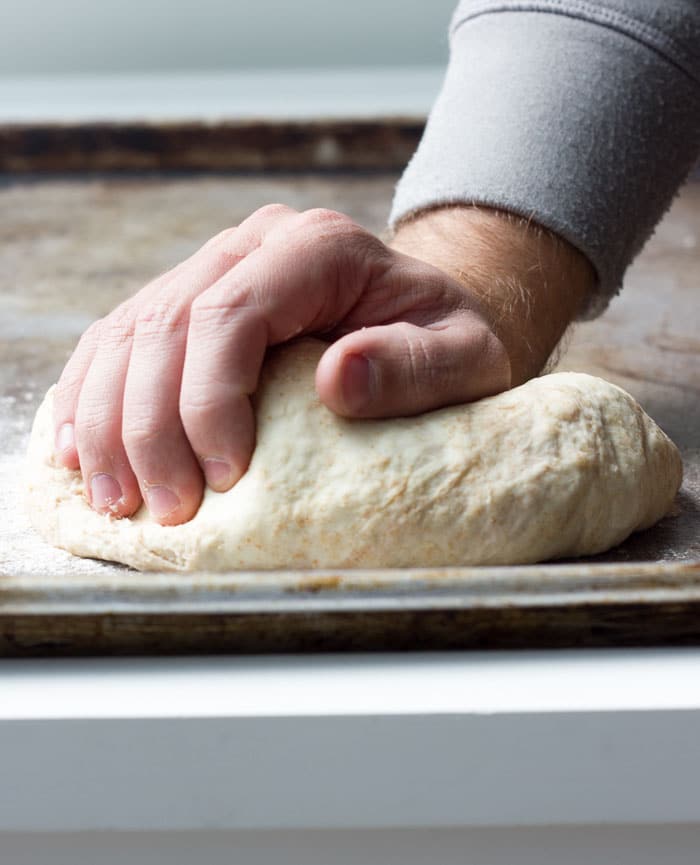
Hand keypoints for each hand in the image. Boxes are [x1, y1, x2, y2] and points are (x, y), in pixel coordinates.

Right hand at [53, 203, 590, 525]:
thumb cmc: (447, 344)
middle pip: (167, 324)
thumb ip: (413, 367)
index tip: (226, 478)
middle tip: (166, 508)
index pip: (233, 312)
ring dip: (107, 420)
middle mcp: (255, 246)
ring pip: (128, 332)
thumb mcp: (465, 358)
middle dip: (152, 425)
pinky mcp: (191, 301)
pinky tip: (78, 447)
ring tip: (113, 496)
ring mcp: (215, 268)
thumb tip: (337, 380)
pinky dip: (92, 395)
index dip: (211, 398)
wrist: (428, 317)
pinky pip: (119, 339)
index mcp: (319, 248)